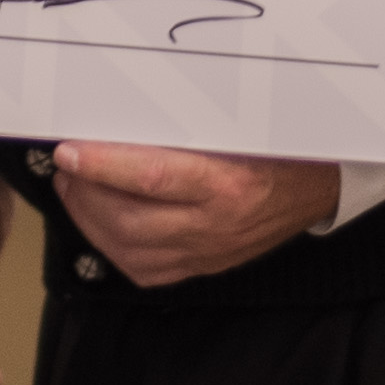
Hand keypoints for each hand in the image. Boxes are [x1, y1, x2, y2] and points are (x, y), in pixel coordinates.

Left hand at [47, 140, 335, 288]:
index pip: (151, 178)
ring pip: (129, 250)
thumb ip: (186, 126)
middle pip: (129, 221)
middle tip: (65, 167)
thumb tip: (122, 112)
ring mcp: (207, 253)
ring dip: (89, 221)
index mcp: (229, 184)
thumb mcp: (241, 126)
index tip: (70, 151)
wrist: (318, 189)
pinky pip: (145, 271)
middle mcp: (216, 225)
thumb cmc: (278, 147)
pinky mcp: (202, 269)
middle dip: (84, 194)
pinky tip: (100, 224)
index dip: (103, 167)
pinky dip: (112, 249)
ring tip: (74, 190)